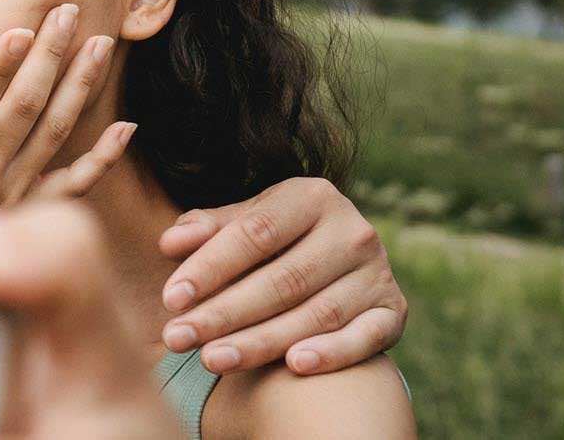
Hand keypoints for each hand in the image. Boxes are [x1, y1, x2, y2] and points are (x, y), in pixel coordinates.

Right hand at [0, 3, 131, 253]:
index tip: (19, 31)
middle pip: (22, 110)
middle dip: (48, 57)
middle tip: (68, 13)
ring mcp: (11, 194)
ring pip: (53, 134)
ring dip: (79, 87)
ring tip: (100, 45)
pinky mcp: (32, 210)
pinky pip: (74, 183)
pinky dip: (102, 156)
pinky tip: (125, 125)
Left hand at [157, 177, 407, 375]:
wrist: (338, 260)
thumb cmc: (275, 241)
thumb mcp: (244, 223)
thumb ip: (207, 229)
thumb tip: (170, 242)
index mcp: (312, 196)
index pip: (254, 234)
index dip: (209, 267)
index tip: (170, 298)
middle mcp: (352, 231)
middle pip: (281, 280)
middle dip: (223, 314)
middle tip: (177, 339)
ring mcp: (377, 272)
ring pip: (315, 315)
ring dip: (261, 342)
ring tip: (211, 360)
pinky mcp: (394, 311)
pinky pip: (366, 337)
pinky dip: (333, 353)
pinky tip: (295, 366)